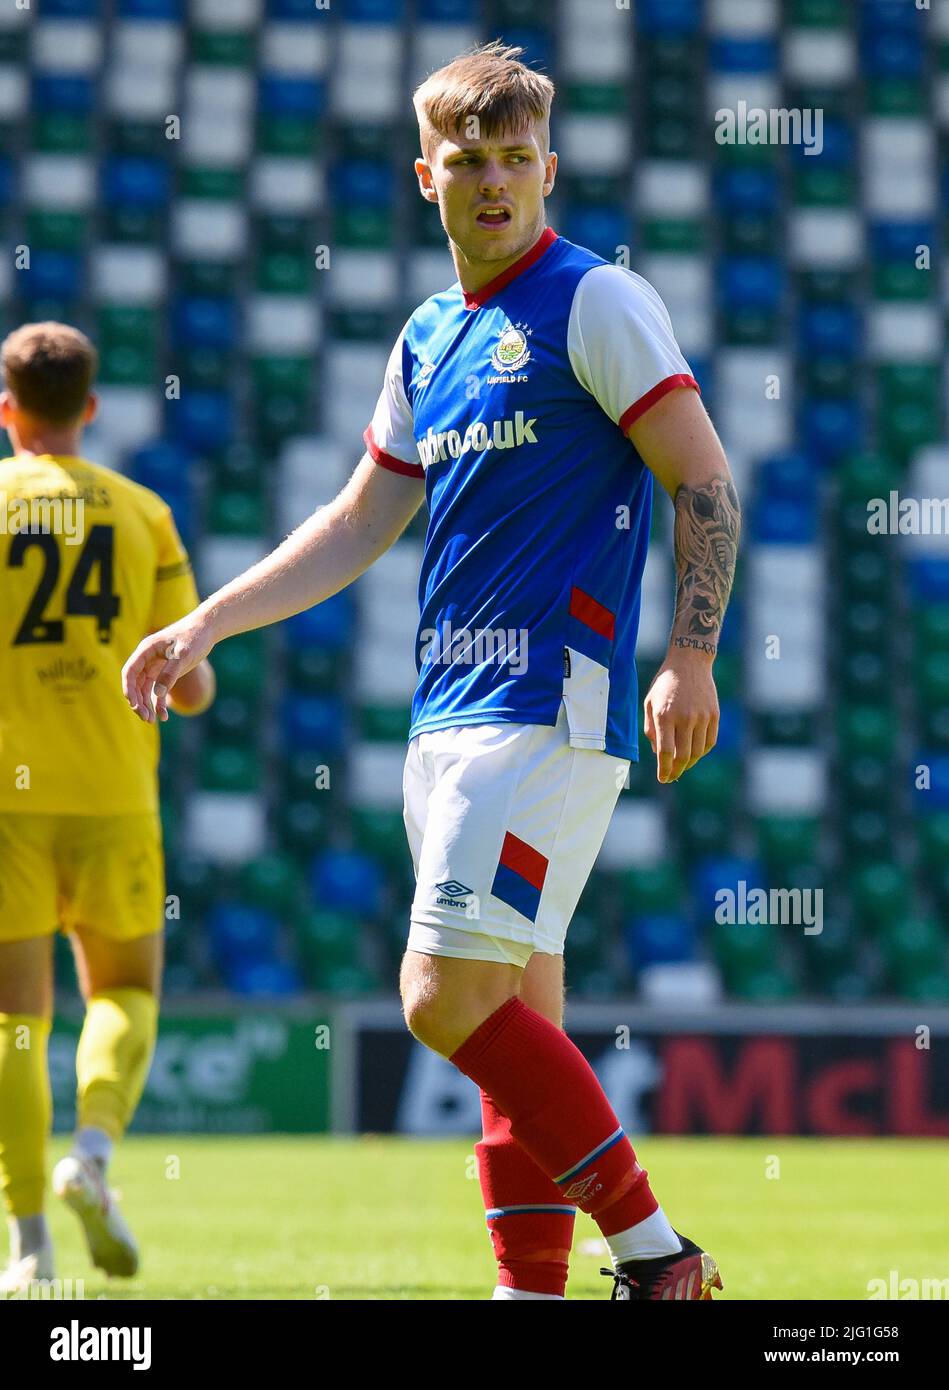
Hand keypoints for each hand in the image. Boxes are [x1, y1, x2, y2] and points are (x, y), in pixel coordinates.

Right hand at [123, 612, 216, 723]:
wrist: (206, 629)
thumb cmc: (194, 637)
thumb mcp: (184, 655)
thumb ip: (171, 673)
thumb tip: (158, 694)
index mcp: (146, 650)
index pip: (130, 672)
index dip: (129, 689)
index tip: (134, 705)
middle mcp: (147, 659)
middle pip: (136, 684)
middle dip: (138, 701)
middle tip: (146, 718)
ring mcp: (155, 666)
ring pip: (145, 689)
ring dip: (146, 704)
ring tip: (152, 720)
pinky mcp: (165, 672)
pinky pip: (157, 690)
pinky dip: (159, 703)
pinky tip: (164, 716)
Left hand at [643, 650, 719, 783]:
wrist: (690, 662)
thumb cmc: (665, 684)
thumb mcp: (650, 703)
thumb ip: (651, 729)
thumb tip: (658, 753)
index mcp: (665, 715)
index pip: (665, 751)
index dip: (664, 770)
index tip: (663, 779)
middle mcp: (684, 718)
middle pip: (683, 756)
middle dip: (676, 771)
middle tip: (671, 777)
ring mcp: (702, 717)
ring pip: (698, 752)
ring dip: (689, 763)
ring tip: (681, 766)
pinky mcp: (714, 715)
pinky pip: (709, 742)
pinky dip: (702, 752)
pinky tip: (694, 753)